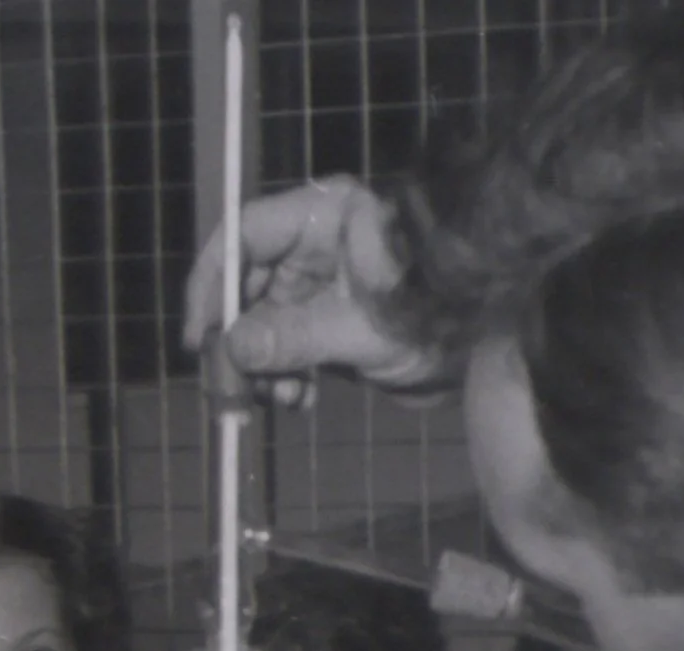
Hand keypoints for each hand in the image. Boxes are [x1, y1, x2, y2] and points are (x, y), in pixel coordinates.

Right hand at [181, 176, 446, 403]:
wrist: (483, 350)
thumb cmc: (436, 316)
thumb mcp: (363, 329)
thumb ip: (296, 337)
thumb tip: (235, 350)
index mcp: (324, 215)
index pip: (245, 233)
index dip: (213, 282)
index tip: (200, 337)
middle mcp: (315, 242)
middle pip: (246, 283)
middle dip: (238, 340)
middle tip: (233, 390)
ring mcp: (319, 282)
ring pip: (261, 321)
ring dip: (261, 368)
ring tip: (281, 401)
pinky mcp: (326, 319)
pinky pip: (284, 345)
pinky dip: (284, 376)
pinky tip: (299, 401)